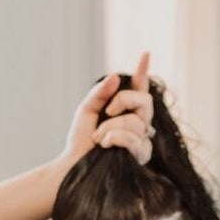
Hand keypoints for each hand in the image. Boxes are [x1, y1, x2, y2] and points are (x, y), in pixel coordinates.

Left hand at [61, 51, 156, 166]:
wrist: (74, 165)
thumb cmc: (80, 141)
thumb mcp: (87, 110)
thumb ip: (100, 93)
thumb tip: (115, 78)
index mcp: (126, 111)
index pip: (139, 89)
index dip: (143, 72)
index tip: (145, 54)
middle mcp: (138, 125)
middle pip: (145, 101)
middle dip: (125, 100)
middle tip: (107, 111)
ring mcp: (142, 141)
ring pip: (137, 122)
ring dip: (112, 127)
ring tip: (99, 138)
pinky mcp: (140, 156)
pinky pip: (133, 138)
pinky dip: (116, 137)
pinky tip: (105, 144)